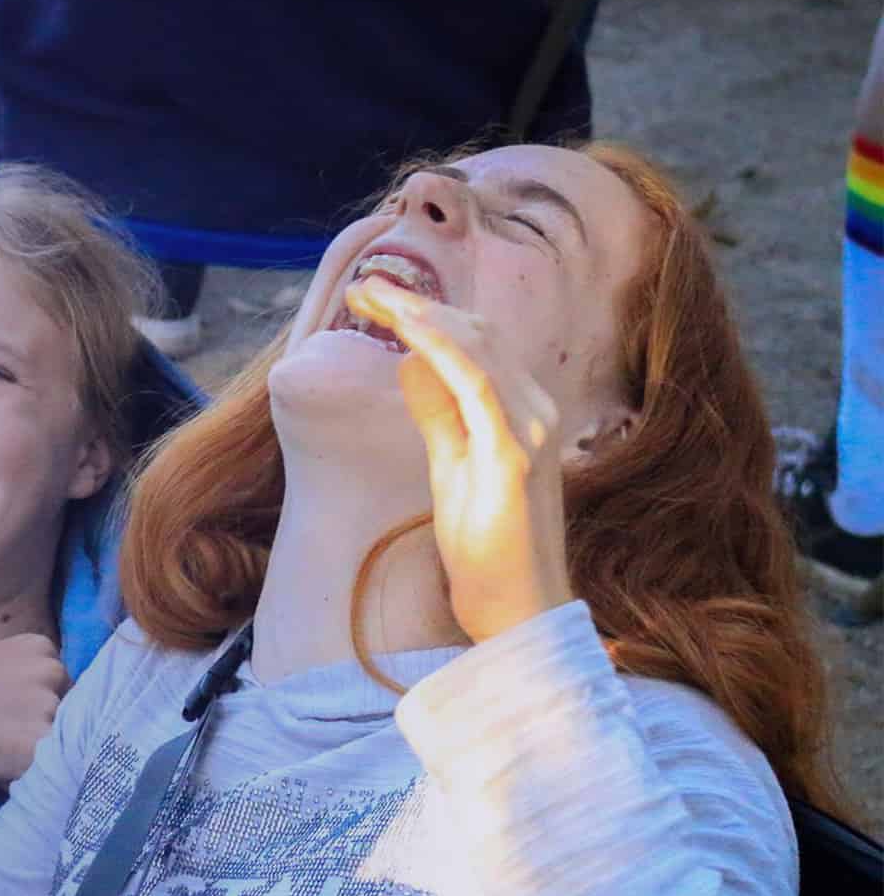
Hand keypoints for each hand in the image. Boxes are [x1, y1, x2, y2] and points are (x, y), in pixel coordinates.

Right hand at [0, 632, 66, 795]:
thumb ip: (26, 682)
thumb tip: (56, 717)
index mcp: (39, 646)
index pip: (65, 690)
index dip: (37, 712)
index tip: (1, 716)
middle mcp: (52, 670)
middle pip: (72, 717)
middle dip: (43, 733)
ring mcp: (48, 707)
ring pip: (63, 747)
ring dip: (35, 759)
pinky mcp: (38, 745)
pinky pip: (48, 773)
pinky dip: (24, 779)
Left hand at [346, 279, 574, 641]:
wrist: (519, 608)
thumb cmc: (487, 545)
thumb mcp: (451, 465)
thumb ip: (438, 413)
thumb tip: (411, 361)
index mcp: (522, 410)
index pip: (475, 341)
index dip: (425, 312)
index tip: (373, 298)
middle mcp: (534, 409)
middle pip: (475, 332)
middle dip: (415, 303)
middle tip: (360, 287)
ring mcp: (530, 429)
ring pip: (476, 346)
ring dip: (420, 314)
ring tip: (372, 295)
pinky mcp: (514, 454)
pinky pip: (477, 384)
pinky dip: (441, 348)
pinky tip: (407, 330)